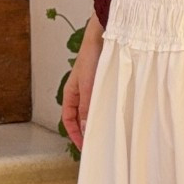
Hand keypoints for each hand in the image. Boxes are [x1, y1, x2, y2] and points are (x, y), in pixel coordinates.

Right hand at [62, 22, 104, 149]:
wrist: (103, 36)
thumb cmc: (91, 57)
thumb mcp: (88, 86)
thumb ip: (87, 108)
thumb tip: (85, 130)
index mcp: (70, 93)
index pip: (68, 119)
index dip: (74, 134)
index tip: (84, 147)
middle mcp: (80, 92)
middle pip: (80, 117)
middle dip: (86, 131)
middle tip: (98, 145)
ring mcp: (91, 88)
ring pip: (92, 110)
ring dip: (97, 121)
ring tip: (108, 133)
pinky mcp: (103, 83)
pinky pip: (102, 102)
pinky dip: (106, 111)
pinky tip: (115, 116)